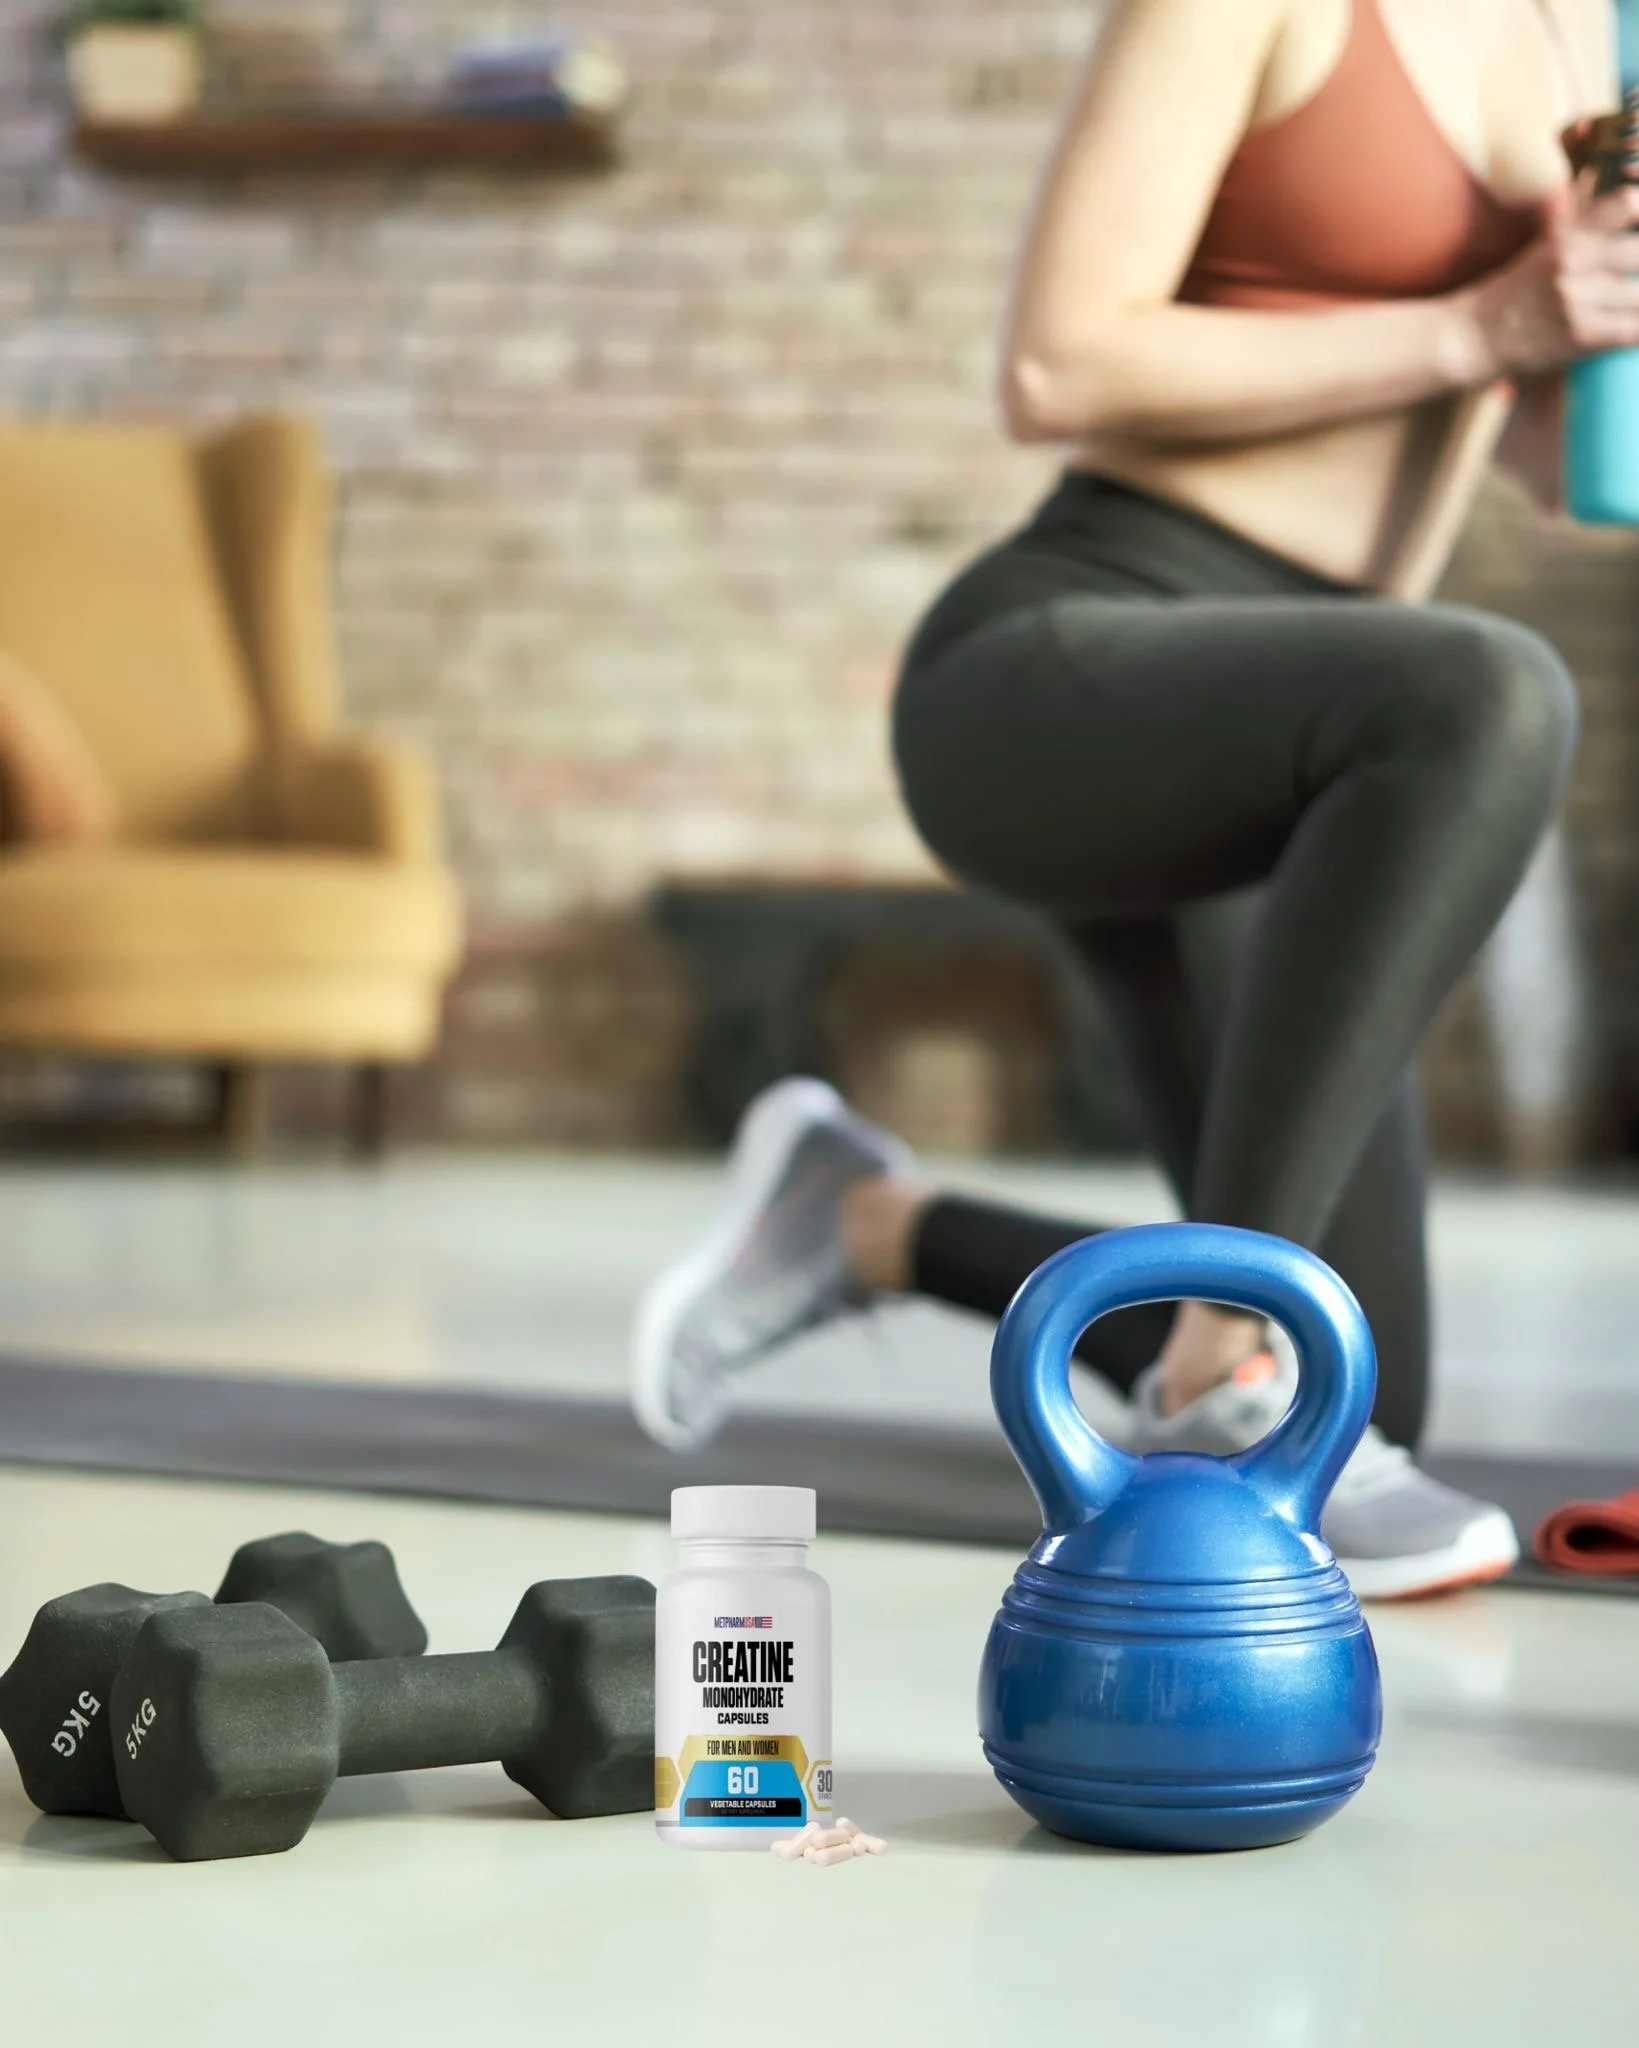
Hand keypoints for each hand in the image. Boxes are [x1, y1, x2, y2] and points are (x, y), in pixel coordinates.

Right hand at [1462, 182, 1638, 379]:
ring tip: (1626, 305)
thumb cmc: (1517, 292)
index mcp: (1570, 236)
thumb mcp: (1548, 247)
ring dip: (1637, 301)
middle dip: (1638, 263)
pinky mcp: (1581, 335)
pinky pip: (1634, 330)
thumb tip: (1634, 207)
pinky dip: (1638, 330)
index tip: (1638, 230)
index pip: (1628, 204)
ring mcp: (1577, 299)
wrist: (1476, 336)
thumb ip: (1591, 229)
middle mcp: (1573, 262)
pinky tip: (1632, 328)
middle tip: (1631, 278)